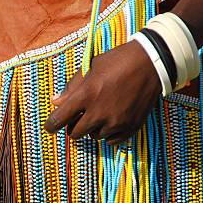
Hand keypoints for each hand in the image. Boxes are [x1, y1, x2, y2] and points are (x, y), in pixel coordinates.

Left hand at [44, 40, 161, 144]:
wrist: (152, 62)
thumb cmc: (117, 61)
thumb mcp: (91, 68)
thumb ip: (71, 88)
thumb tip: (55, 102)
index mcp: (86, 95)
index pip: (59, 119)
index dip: (51, 125)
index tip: (50, 127)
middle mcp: (100, 112)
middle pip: (75, 133)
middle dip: (73, 126)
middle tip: (79, 117)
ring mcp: (116, 122)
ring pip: (94, 136)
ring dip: (93, 128)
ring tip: (101, 113)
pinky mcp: (131, 127)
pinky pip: (111, 141)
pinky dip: (109, 133)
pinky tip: (112, 120)